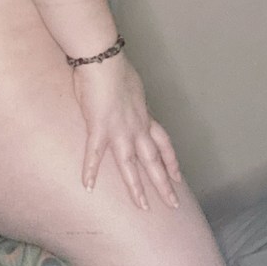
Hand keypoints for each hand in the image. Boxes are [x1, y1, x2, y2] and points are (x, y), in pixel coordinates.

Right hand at [71, 52, 181, 210]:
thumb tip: (130, 100)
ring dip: (137, 187)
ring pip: (131, 165)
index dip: (171, 161)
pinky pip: (95, 154)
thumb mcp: (133, 85)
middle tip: (174, 204)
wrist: (104, 59)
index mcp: (144, 116)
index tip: (179, 177)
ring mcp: (119, 130)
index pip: (163, 143)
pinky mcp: (99, 128)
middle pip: (154, 160)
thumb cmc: (116, 66)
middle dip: (164, 183)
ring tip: (142, 206)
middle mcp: (136, 127)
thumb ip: (132, 99)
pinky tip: (87, 186)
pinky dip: (90, 171)